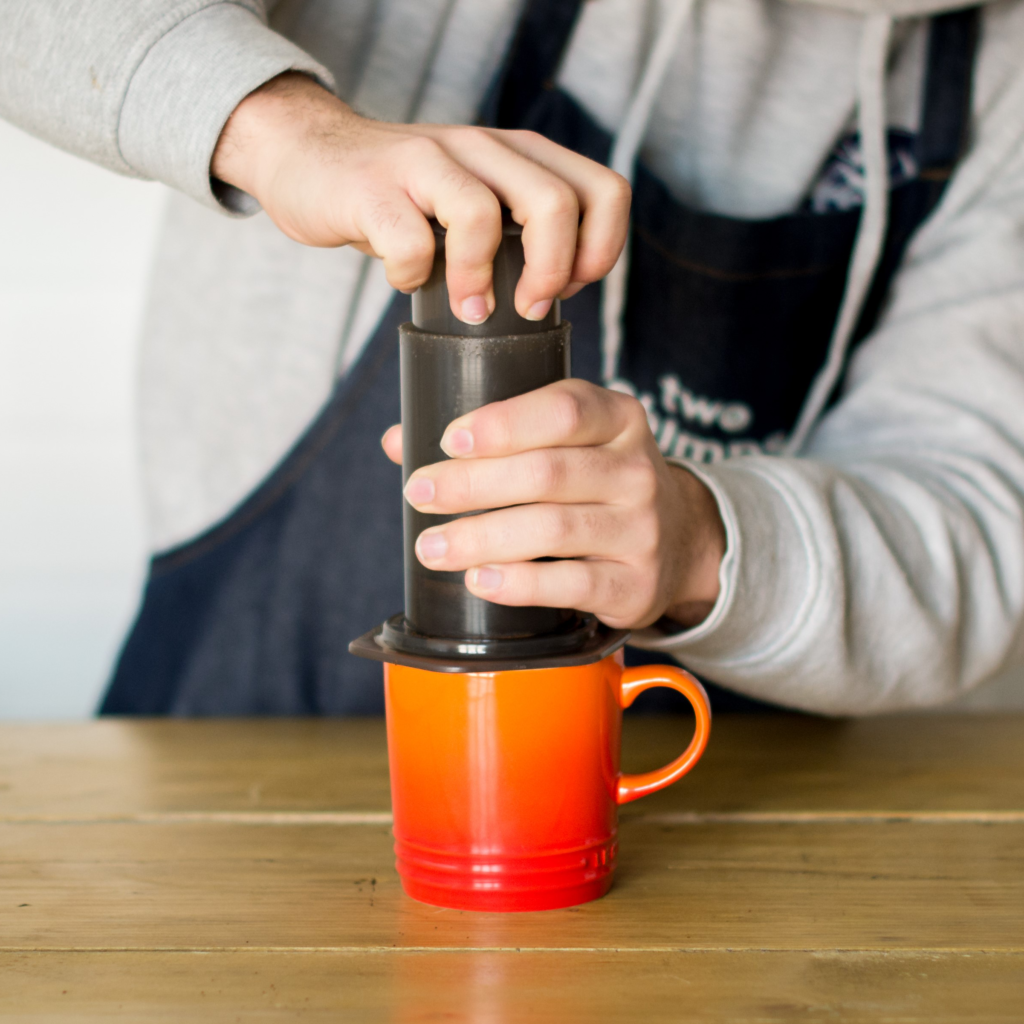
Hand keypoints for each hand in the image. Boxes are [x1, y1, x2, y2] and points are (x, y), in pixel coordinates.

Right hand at [212, 73, 630, 323]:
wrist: (308, 157)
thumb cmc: (403, 198)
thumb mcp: (475, 199)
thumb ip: (516, 229)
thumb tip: (554, 295)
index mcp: (519, 155)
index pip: (603, 191)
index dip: (600, 250)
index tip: (569, 290)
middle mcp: (481, 148)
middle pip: (555, 204)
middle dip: (552, 272)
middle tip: (529, 310)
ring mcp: (425, 162)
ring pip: (482, 216)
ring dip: (480, 280)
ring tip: (470, 311)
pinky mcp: (373, 189)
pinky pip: (410, 242)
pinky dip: (411, 276)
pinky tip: (406, 282)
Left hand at [382, 380, 725, 629]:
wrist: (679, 541)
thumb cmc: (599, 482)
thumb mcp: (566, 444)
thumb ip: (493, 436)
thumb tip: (399, 441)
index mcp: (618, 418)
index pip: (564, 410)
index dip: (503, 424)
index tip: (448, 440)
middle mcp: (636, 470)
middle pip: (548, 472)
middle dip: (472, 484)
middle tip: (418, 493)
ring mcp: (640, 529)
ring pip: (553, 530)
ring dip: (482, 537)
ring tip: (432, 546)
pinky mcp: (635, 584)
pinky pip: (572, 584)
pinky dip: (520, 583)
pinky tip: (479, 579)